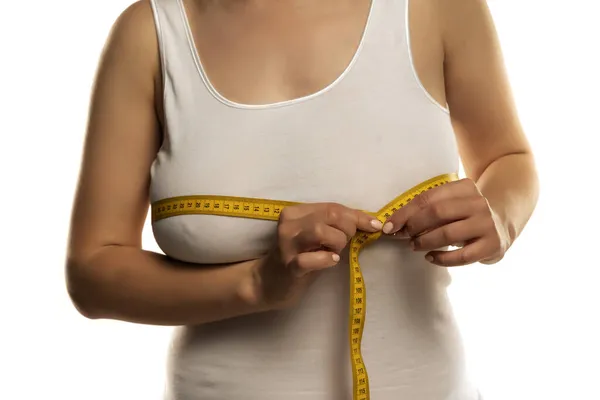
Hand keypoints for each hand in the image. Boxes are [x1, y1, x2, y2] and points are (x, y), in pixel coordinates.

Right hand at [256, 203, 381, 309]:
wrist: (269, 283)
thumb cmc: (299, 257)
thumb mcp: (317, 238)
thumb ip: (336, 227)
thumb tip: (370, 222)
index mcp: (295, 213)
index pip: (332, 207)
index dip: (357, 216)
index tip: (375, 225)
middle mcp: (289, 224)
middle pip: (329, 215)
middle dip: (348, 228)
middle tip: (347, 243)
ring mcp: (286, 245)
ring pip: (319, 231)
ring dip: (337, 242)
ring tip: (336, 252)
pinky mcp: (288, 266)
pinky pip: (308, 259)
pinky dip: (325, 259)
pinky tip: (332, 261)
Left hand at [382, 178, 508, 266]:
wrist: (502, 223)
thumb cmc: (465, 214)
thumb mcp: (451, 203)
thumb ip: (427, 209)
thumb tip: (393, 224)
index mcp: (464, 187)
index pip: (427, 198)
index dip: (405, 213)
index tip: (389, 226)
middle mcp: (478, 202)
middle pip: (437, 213)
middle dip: (414, 226)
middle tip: (404, 236)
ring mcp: (487, 223)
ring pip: (448, 234)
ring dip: (425, 242)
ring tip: (414, 246)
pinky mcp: (492, 245)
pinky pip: (462, 257)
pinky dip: (441, 259)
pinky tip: (430, 257)